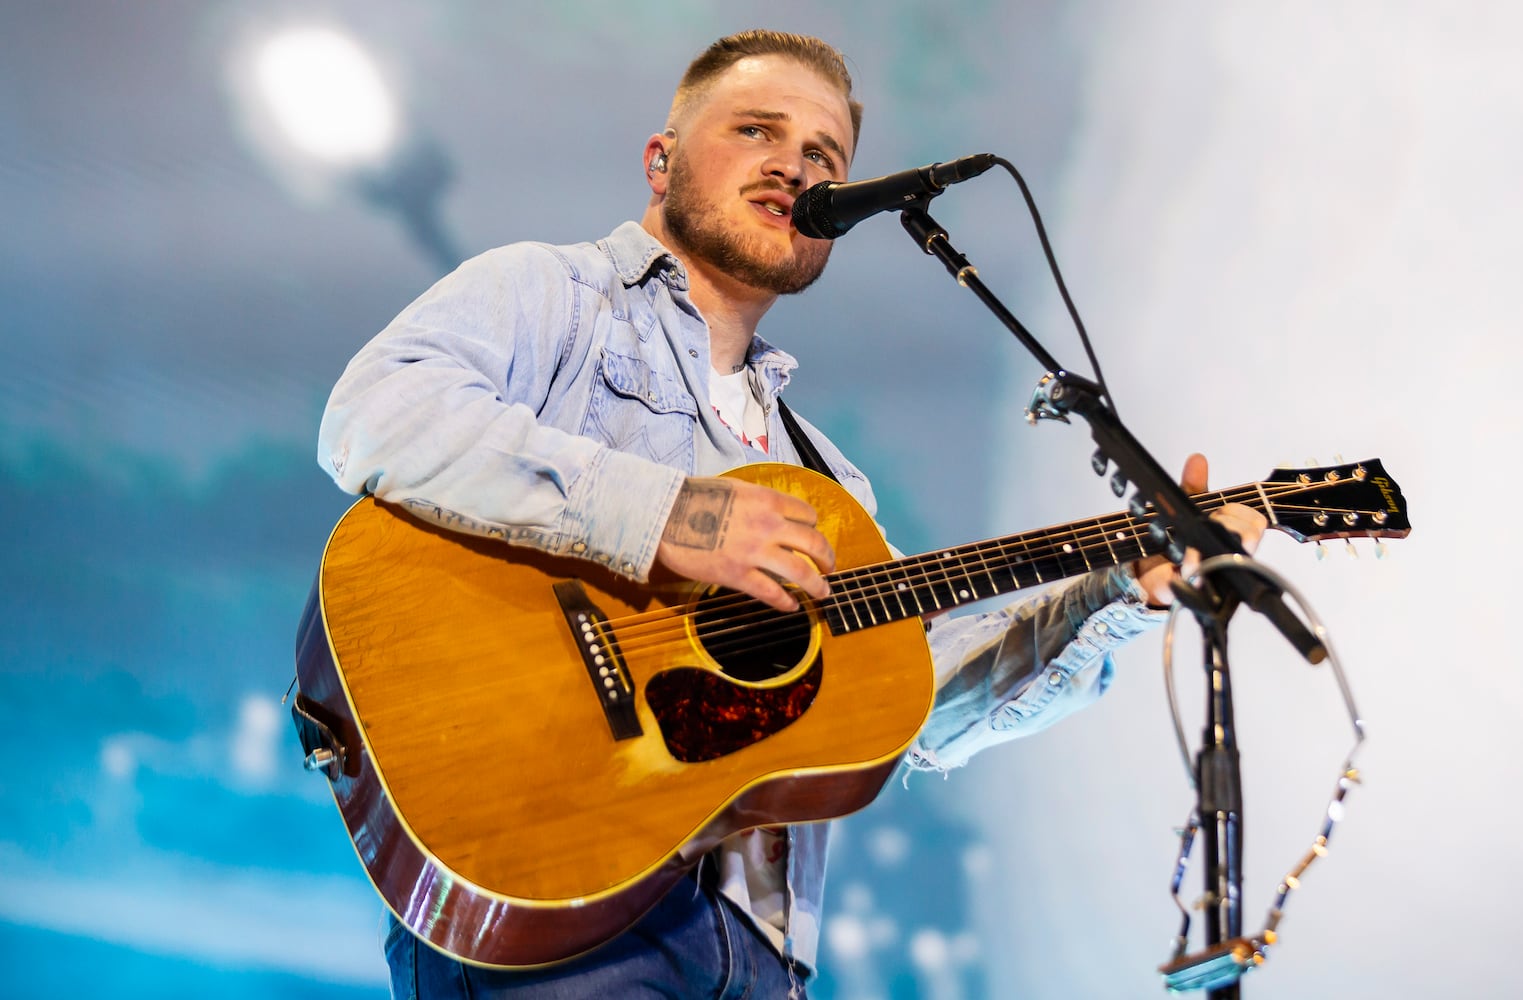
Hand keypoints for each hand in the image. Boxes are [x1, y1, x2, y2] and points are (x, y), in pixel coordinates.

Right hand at [655, 477, 834, 611]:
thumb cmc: (696, 498)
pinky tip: (792, 606)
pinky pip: (773, 593)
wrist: (666, 515)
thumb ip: (759, 503)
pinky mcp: (738, 575)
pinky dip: (787, 602)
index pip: (808, 515)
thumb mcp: (737, 488)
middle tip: (829, 568)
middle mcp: (769, 525)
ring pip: (801, 572)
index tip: (812, 536)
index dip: (814, 528)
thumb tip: (774, 513)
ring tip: (823, 593)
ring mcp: (755, 552)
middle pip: (814, 544)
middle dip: (827, 559)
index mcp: (768, 501)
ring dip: (817, 585)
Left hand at [1133, 453, 1267, 607]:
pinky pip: (1207, 595)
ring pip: (1231, 568)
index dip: (1240, 517)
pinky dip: (1194, 583)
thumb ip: (1191, 487)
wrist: (1147, 570)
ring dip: (1207, 559)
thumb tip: (1197, 460)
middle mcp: (1230, 553)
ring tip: (1187, 561)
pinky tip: (1183, 576)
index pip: (1253, 521)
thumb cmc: (1176, 539)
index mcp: (1231, 530)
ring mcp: (1220, 574)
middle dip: (1225, 533)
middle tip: (1204, 535)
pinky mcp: (1201, 594)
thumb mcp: (1182, 509)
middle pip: (1247, 540)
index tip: (1220, 515)